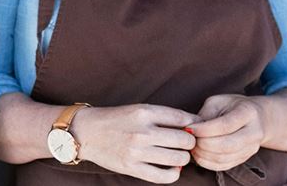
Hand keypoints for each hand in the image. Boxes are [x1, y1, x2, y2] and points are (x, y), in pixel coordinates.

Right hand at [72, 103, 197, 183]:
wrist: (89, 132)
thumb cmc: (119, 118)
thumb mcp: (141, 109)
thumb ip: (164, 116)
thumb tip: (191, 123)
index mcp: (146, 112)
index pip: (182, 117)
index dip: (194, 123)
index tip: (198, 127)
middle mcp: (143, 132)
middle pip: (183, 139)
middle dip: (191, 142)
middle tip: (189, 143)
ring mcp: (137, 152)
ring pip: (176, 158)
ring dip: (184, 158)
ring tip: (181, 155)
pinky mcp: (131, 168)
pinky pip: (161, 176)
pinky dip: (173, 174)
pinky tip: (173, 169)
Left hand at [189, 94, 266, 171]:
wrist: (258, 117)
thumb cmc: (235, 106)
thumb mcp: (220, 101)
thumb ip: (206, 114)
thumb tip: (191, 130)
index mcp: (248, 112)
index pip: (225, 125)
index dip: (205, 130)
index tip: (190, 129)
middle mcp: (254, 132)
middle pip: (226, 145)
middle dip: (204, 145)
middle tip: (191, 140)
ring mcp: (251, 148)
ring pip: (224, 158)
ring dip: (204, 155)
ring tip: (193, 147)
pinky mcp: (245, 158)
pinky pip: (224, 166)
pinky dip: (208, 163)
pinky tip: (199, 155)